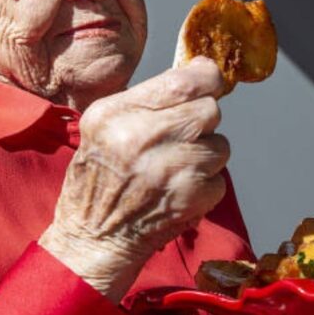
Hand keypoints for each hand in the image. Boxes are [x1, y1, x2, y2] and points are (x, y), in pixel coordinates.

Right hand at [39, 57, 229, 301]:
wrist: (93, 238)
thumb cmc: (98, 179)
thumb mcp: (101, 126)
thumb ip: (144, 99)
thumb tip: (196, 76)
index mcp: (116, 114)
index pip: (181, 82)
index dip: (206, 76)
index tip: (208, 77)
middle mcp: (143, 137)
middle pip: (209, 110)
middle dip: (202, 120)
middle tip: (182, 135)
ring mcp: (171, 169)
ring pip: (220, 145)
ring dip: (205, 155)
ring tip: (175, 167)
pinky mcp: (191, 197)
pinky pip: (219, 178)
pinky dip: (205, 186)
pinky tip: (178, 191)